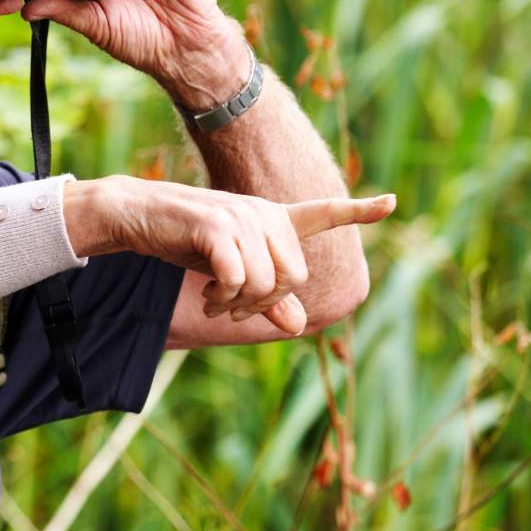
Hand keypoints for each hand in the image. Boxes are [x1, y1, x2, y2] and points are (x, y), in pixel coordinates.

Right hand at [63, 176, 396, 335]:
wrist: (138, 214)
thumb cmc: (184, 240)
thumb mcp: (228, 270)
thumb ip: (265, 297)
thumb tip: (298, 327)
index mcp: (272, 219)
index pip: (322, 212)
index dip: (358, 210)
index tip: (392, 203)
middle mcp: (264, 214)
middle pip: (294, 277)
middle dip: (265, 304)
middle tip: (232, 310)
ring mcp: (242, 218)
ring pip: (267, 283)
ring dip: (240, 306)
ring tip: (215, 303)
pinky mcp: (217, 227)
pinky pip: (237, 279)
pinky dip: (223, 298)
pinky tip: (207, 297)